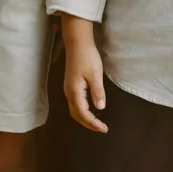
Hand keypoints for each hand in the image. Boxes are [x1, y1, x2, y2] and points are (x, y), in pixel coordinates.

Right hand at [62, 17, 107, 132]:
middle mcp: (69, 92)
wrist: (77, 43)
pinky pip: (75, 103)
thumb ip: (97, 92)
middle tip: (101, 128)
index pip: (83, 114)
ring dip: (84, 118)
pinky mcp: (71, 85)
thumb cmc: (87, 57)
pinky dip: (82, 111)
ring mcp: (68, 88)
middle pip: (76, 115)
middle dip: (88, 124)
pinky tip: (90, 109)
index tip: (104, 129)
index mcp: (75, 91)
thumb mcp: (95, 74)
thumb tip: (100, 108)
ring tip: (96, 122)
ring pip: (74, 110)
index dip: (93, 123)